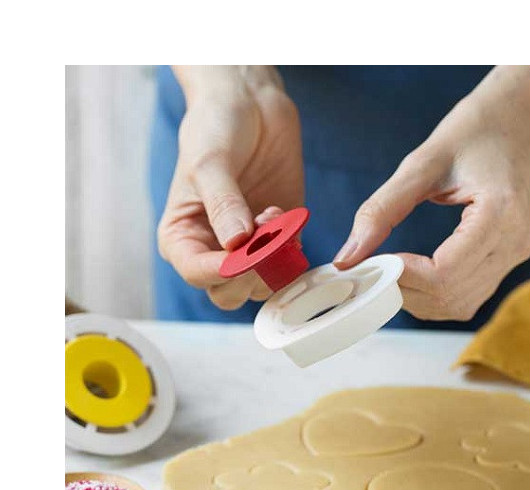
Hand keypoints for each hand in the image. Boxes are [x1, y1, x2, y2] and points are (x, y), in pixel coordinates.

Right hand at [158, 66, 302, 309]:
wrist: (249, 104)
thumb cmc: (215, 129)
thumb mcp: (210, 163)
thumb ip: (223, 205)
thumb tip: (236, 245)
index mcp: (183, 238)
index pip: (197, 273)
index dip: (222, 270)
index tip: (245, 249)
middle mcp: (213, 250)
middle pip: (230, 293)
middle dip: (251, 272)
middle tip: (262, 237)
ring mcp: (248, 247)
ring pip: (263, 284)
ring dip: (275, 257)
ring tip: (273, 214)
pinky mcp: (278, 238)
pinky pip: (289, 263)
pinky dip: (294, 248)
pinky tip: (287, 216)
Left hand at [334, 66, 529, 320]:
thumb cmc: (482, 125)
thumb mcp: (425, 161)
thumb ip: (382, 210)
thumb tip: (348, 257)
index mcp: (500, 214)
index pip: (443, 275)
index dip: (400, 275)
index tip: (374, 259)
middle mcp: (517, 242)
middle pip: (450, 298)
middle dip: (404, 290)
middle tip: (375, 266)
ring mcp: (521, 251)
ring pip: (462, 304)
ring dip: (420, 297)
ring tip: (393, 268)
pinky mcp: (515, 253)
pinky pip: (474, 292)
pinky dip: (439, 292)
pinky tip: (418, 270)